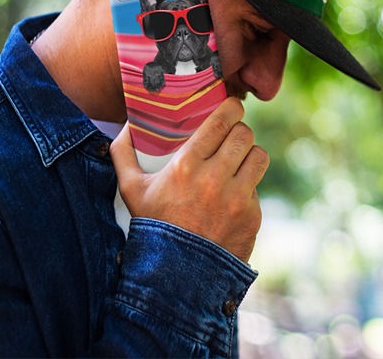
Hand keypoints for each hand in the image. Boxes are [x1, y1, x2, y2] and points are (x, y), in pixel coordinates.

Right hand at [110, 98, 267, 262]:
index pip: (222, 121)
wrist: (176, 275)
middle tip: (232, 136)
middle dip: (240, 131)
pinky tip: (233, 195)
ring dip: (249, 155)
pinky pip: (257, 188)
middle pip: (244, 135)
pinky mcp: (252, 216)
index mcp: (186, 166)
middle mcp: (215, 179)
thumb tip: (125, 127)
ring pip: (259, 156)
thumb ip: (123, 154)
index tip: (232, 107)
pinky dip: (248, 188)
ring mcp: (237, 199)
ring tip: (239, 160)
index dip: (232, 108)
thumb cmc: (153, 226)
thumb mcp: (131, 190)